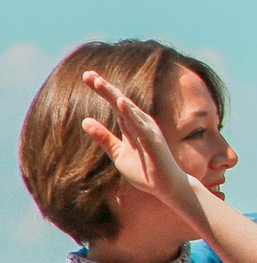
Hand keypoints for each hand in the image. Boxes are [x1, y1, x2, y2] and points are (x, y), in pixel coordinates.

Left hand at [78, 72, 206, 224]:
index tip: (87, 76)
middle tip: (87, 74)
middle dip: (104, 88)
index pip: (115, 104)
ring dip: (114, 95)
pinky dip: (131, 113)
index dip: (102, 90)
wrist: (167, 187)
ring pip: (128, 109)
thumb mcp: (118, 153)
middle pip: (120, 101)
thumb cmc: (146, 170)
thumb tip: (84, 121)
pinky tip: (121, 102)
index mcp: (133, 125)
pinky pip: (140, 125)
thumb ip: (103, 137)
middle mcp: (142, 123)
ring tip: (99, 82)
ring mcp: (149, 131)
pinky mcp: (153, 141)